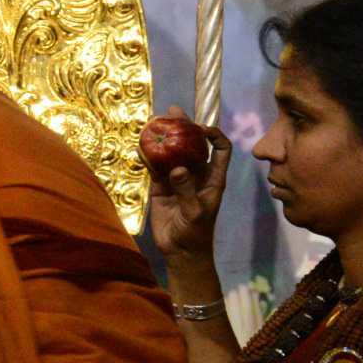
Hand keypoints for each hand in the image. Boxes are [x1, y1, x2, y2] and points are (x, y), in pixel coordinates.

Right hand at [145, 119, 231, 266]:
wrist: (181, 252)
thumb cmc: (196, 233)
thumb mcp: (195, 213)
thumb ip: (187, 190)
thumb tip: (178, 168)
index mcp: (213, 178)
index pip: (221, 149)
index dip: (214, 135)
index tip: (201, 127)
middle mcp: (196, 173)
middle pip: (193, 144)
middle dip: (184, 127)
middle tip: (172, 111)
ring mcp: (177, 178)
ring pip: (172, 152)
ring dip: (164, 137)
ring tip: (153, 121)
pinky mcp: (160, 186)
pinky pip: (155, 166)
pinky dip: (148, 155)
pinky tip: (141, 144)